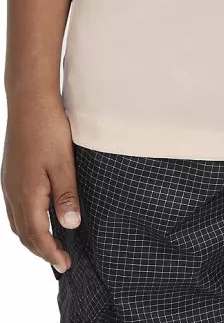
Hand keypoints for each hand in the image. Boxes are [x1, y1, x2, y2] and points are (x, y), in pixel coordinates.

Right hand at [2, 96, 80, 272]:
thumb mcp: (64, 162)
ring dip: (33, 236)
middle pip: (25, 233)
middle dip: (42, 250)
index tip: (66, 265)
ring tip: (51, 243)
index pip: (38, 235)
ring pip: (18, 221)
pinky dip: (27, 220)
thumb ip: (66, 195)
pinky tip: (39, 215)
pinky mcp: (10, 174)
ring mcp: (9, 183)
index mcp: (28, 193)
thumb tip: (71, 226)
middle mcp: (14, 192)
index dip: (52, 253)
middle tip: (61, 259)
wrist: (29, 101)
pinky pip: (15, 207)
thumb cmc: (48, 128)